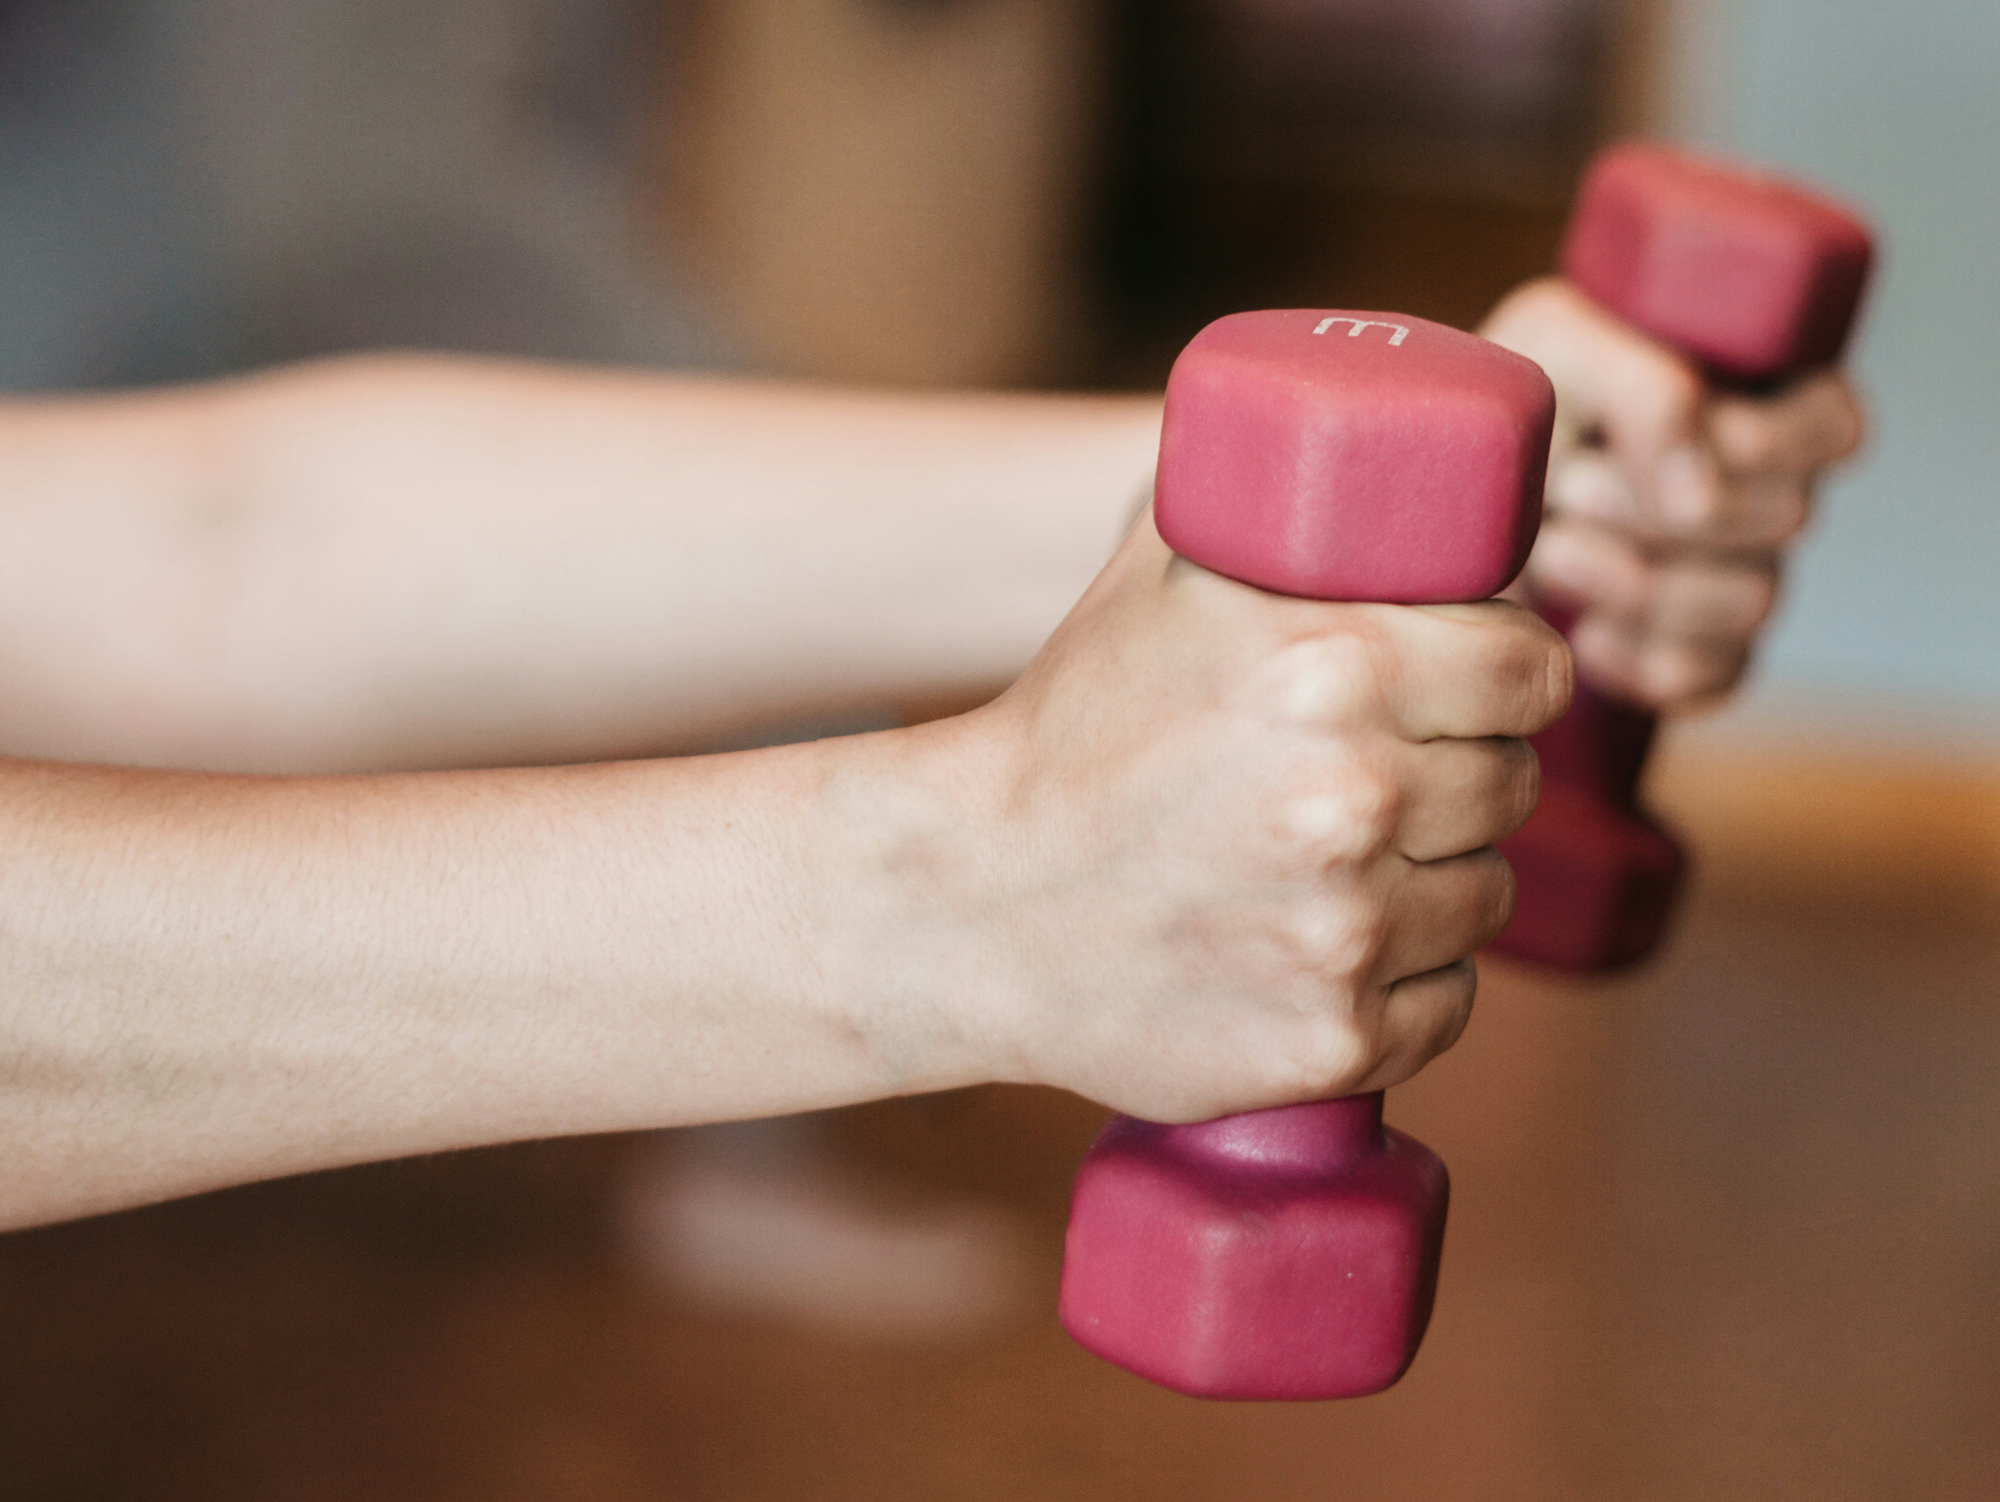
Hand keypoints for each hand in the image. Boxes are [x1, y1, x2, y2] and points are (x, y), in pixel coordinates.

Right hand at [877, 514, 1569, 1122]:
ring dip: (1437, 878)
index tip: (1476, 690)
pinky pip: (1447, 1002)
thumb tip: (1381, 443)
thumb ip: (1275, 500)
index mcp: (1334, 668)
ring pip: (1484, 897)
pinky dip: (1406, 981)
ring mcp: (1347, 934)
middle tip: (1384, 776)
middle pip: (1514, 783)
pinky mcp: (1332, 1040)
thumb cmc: (1068, 727)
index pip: (1532, 671)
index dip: (1509, 676)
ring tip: (1340, 864)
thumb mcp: (1160, 576)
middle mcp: (1355, 801)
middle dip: (1463, 773)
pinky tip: (1326, 948)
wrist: (963, 902)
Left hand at [1480, 278, 1863, 708]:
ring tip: (1549, 548)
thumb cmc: (1507, 405)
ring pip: (1750, 602)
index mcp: (1758, 395)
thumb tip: (1703, 496)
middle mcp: (1765, 490)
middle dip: (1656, 506)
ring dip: (1631, 578)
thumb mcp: (1555, 345)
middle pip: (1785, 517)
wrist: (1435, 502)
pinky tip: (1577, 628)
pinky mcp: (1695, 654)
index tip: (1665, 436)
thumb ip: (1645, 391)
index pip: (1833, 429)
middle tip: (1567, 488)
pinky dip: (1631, 657)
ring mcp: (1736, 577)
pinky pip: (1706, 677)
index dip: (1763, 441)